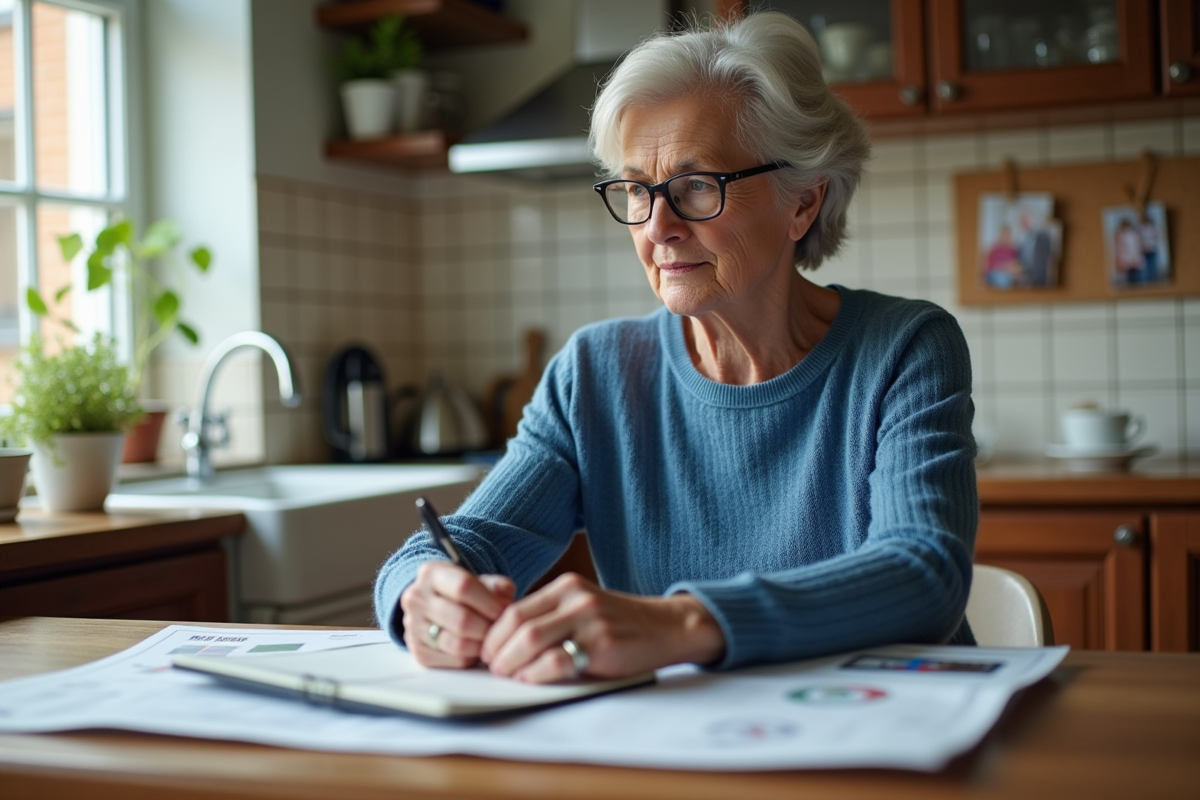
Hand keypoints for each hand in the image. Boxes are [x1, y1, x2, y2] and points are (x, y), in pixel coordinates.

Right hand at [400, 561, 514, 668]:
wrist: (433, 605)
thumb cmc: (462, 593)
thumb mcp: (479, 580)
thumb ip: (497, 586)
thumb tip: (507, 605)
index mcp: (431, 574)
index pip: (463, 586)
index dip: (489, 601)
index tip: (505, 610)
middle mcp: (416, 599)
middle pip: (461, 620)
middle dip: (488, 627)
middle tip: (501, 629)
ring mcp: (413, 627)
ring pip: (458, 645)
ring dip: (482, 645)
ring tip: (491, 638)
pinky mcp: (419, 652)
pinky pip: (455, 661)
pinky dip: (472, 657)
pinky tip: (477, 647)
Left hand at [480, 573, 725, 682]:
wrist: (666, 627)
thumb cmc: (620, 624)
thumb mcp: (583, 608)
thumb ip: (551, 617)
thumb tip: (507, 642)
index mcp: (566, 587)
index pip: (514, 610)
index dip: (494, 635)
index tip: (487, 652)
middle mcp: (575, 598)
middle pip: (517, 624)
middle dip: (498, 651)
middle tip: (494, 668)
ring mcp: (589, 620)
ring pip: (531, 640)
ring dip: (512, 664)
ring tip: (509, 676)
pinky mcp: (602, 643)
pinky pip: (557, 660)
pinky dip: (536, 674)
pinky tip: (533, 680)